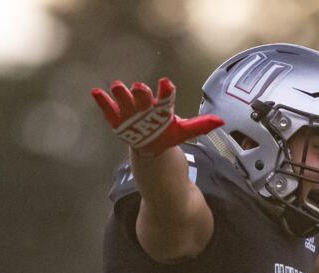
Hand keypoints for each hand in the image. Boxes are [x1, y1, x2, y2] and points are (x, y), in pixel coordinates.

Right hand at [91, 77, 223, 154]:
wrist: (151, 142)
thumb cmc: (167, 133)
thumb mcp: (183, 132)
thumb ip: (200, 126)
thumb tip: (222, 122)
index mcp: (162, 107)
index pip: (166, 97)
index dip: (166, 91)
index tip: (167, 83)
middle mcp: (146, 105)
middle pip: (143, 97)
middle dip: (141, 93)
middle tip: (140, 87)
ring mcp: (131, 111)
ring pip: (125, 100)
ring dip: (121, 93)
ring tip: (117, 86)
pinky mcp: (118, 119)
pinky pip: (109, 110)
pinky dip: (103, 102)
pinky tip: (96, 92)